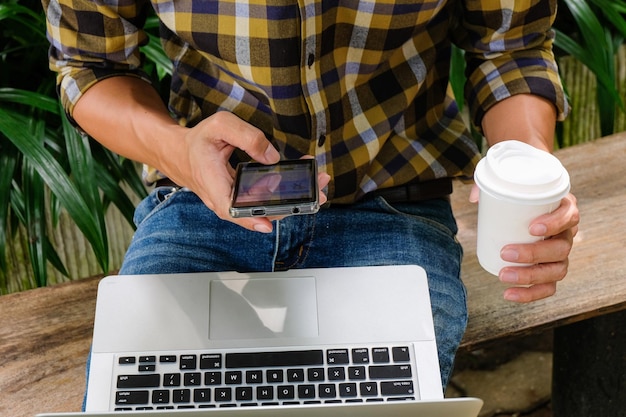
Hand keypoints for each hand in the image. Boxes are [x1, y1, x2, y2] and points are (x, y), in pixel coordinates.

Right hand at [169, 112, 329, 232]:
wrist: (181, 154)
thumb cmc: (199, 141)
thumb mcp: (220, 126)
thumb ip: (247, 137)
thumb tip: (272, 157)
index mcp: (213, 184)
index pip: (231, 209)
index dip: (250, 218)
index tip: (267, 222)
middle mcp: (224, 200)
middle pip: (258, 212)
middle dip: (290, 206)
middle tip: (318, 194)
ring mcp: (234, 203)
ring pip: (265, 209)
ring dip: (293, 201)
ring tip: (319, 187)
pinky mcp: (243, 200)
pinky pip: (264, 201)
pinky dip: (285, 194)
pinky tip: (303, 182)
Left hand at [470, 187, 579, 302]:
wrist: (522, 214)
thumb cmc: (517, 199)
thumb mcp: (506, 186)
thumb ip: (488, 185)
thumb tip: (474, 198)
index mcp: (563, 210)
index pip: (570, 216)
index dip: (555, 223)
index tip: (532, 227)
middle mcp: (567, 234)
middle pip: (562, 248)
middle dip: (534, 253)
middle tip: (505, 252)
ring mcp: (561, 256)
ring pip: (557, 271)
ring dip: (530, 276)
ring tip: (503, 275)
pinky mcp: (551, 272)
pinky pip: (548, 288)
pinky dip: (530, 294)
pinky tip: (509, 294)